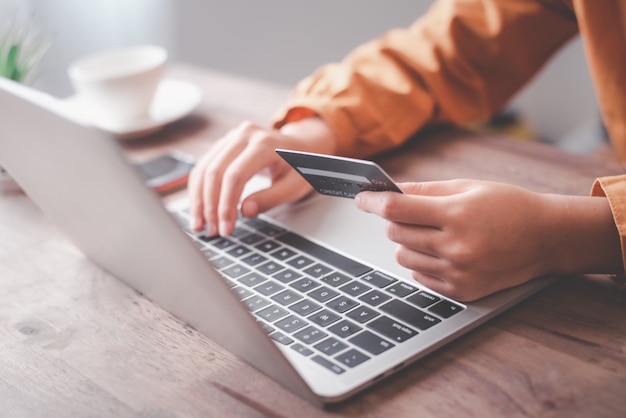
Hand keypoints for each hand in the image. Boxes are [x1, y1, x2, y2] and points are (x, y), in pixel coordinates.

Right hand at [188, 117, 336, 235]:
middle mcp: (245, 134)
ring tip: (201, 224)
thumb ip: (270, 198)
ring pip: (204, 168)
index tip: (226, 228)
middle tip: (211, 230)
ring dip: (199, 199)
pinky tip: (200, 208)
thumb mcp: (294, 186)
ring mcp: (232, 137)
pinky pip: (204, 165)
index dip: (226, 205)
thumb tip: (245, 211)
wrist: (302, 147)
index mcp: (265, 143)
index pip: (235, 176)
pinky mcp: (225, 144)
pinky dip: (199, 189)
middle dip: (210, 205)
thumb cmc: (300, 168)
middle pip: (215, 171)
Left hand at [355, 180, 621, 300]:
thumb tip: (390, 191)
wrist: (546, 238)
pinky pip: (420, 276)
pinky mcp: (462, 291)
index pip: (398, 209)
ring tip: (432, 234)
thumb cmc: (508, 206)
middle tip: (413, 214)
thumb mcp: (468, 187)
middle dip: (396, 221)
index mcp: (457, 214)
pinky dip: (422, 262)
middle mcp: (456, 246)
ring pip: (403, 257)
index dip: (373, 202)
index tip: (361, 199)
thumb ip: (426, 190)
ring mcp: (459, 272)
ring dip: (408, 243)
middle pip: (396, 233)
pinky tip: (443, 251)